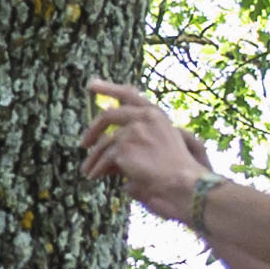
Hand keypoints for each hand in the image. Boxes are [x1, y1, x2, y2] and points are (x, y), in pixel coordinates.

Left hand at [81, 81, 212, 220]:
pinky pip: (104, 158)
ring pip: (104, 143)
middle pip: (109, 115)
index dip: (109, 88)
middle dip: (92, 129)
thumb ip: (137, 137)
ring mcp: (134, 131)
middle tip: (83, 143)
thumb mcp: (159, 146)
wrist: (186, 184)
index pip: (130, 95)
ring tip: (87, 171)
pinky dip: (97, 169)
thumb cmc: (177, 170)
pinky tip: (94, 177)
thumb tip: (106, 143)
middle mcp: (145, 117)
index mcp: (156, 115)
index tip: (92, 84)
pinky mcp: (124, 147)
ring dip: (94, 159)